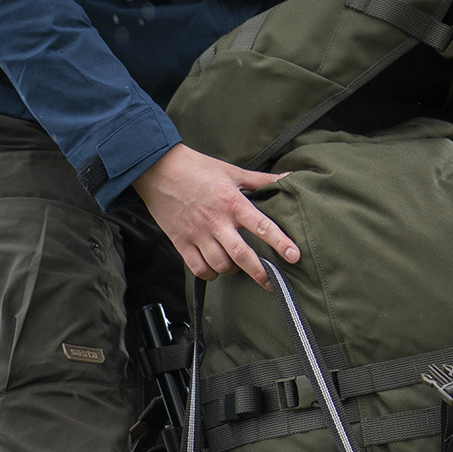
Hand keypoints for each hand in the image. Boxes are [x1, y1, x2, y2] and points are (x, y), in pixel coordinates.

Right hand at [134, 143, 300, 288]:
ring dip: (234, 271)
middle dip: (260, 273)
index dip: (280, 242)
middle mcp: (216, 221)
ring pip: (220, 265)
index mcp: (232, 202)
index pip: (262, 225)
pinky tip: (216, 269)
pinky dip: (210, 274)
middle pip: (242, 254)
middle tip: (273, 283)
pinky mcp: (180, 241)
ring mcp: (197, 233)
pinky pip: (198, 268)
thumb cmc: (198, 168)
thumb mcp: (233, 171)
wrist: (157, 168)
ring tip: (240, 267)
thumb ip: (262, 180)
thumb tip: (290, 176)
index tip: (295, 256)